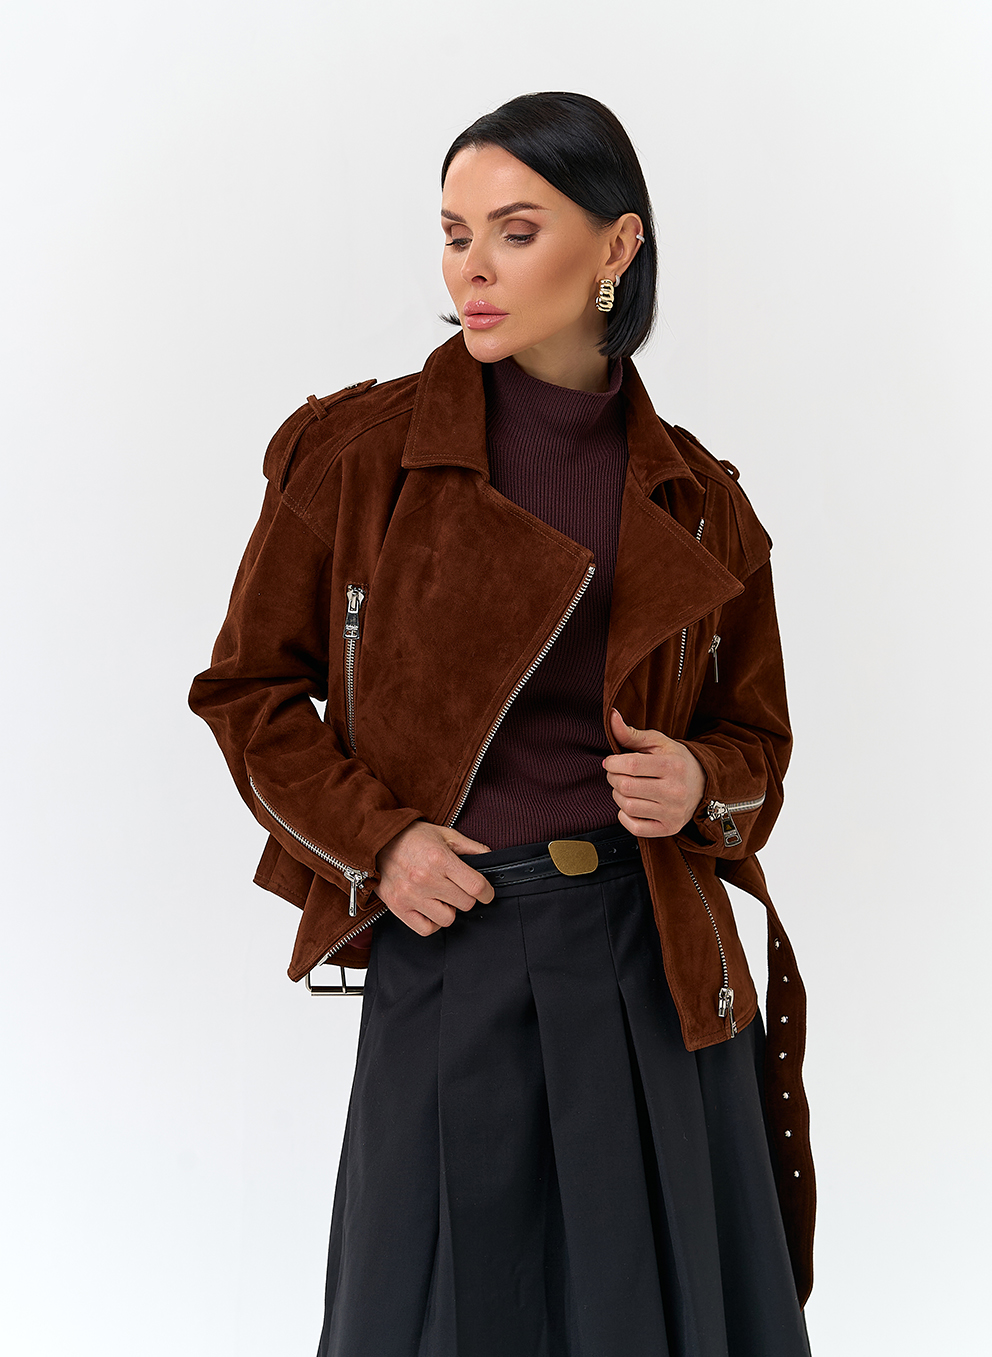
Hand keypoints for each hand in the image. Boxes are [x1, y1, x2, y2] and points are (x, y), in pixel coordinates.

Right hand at [373, 819, 495, 935]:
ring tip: (442, 897)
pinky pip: (426, 929)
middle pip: (465, 904)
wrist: (376, 841)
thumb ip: (471, 847)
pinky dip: (433, 923)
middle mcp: (426, 879)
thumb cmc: (412, 836)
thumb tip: (490, 858)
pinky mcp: (398, 907)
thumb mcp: (445, 834)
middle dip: (467, 897)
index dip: (487, 892)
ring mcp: (411, 895)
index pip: (476, 886)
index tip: (486, 893)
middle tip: (459, 888)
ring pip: (447, 919)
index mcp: (440, 859)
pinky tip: (431, 909)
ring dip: (450, 910)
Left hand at [602, 707, 704, 836]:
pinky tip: (632, 805)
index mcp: (672, 766)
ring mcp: (672, 812)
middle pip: (626, 787)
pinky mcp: (669, 828)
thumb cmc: (676, 761)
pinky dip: (625, 816)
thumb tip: (612, 716)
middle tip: (617, 774)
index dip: (612, 763)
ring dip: (618, 796)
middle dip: (613, 778)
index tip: (611, 762)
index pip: (631, 766)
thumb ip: (631, 733)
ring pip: (627, 806)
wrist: (703, 784)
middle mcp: (674, 791)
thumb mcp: (658, 742)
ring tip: (625, 788)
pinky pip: (635, 827)